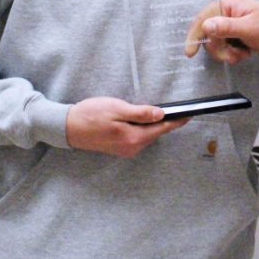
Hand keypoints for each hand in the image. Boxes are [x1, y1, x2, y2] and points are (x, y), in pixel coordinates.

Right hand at [66, 96, 188, 157]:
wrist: (67, 127)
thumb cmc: (90, 115)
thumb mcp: (117, 109)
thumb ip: (141, 113)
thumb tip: (161, 114)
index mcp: (134, 138)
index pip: (162, 129)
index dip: (177, 121)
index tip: (190, 115)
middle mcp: (132, 148)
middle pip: (156, 133)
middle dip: (165, 121)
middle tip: (175, 108)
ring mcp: (126, 150)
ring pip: (147, 135)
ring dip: (152, 125)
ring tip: (155, 111)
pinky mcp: (119, 148)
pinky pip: (138, 137)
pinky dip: (143, 128)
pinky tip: (139, 119)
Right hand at [184, 0, 258, 62]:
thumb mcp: (249, 28)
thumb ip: (227, 27)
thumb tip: (205, 26)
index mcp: (226, 3)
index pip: (203, 19)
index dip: (194, 36)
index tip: (189, 54)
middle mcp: (224, 11)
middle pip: (208, 35)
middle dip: (220, 50)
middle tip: (235, 56)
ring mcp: (227, 22)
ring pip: (214, 43)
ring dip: (227, 53)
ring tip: (243, 54)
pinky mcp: (231, 33)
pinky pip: (223, 46)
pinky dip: (231, 53)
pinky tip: (244, 53)